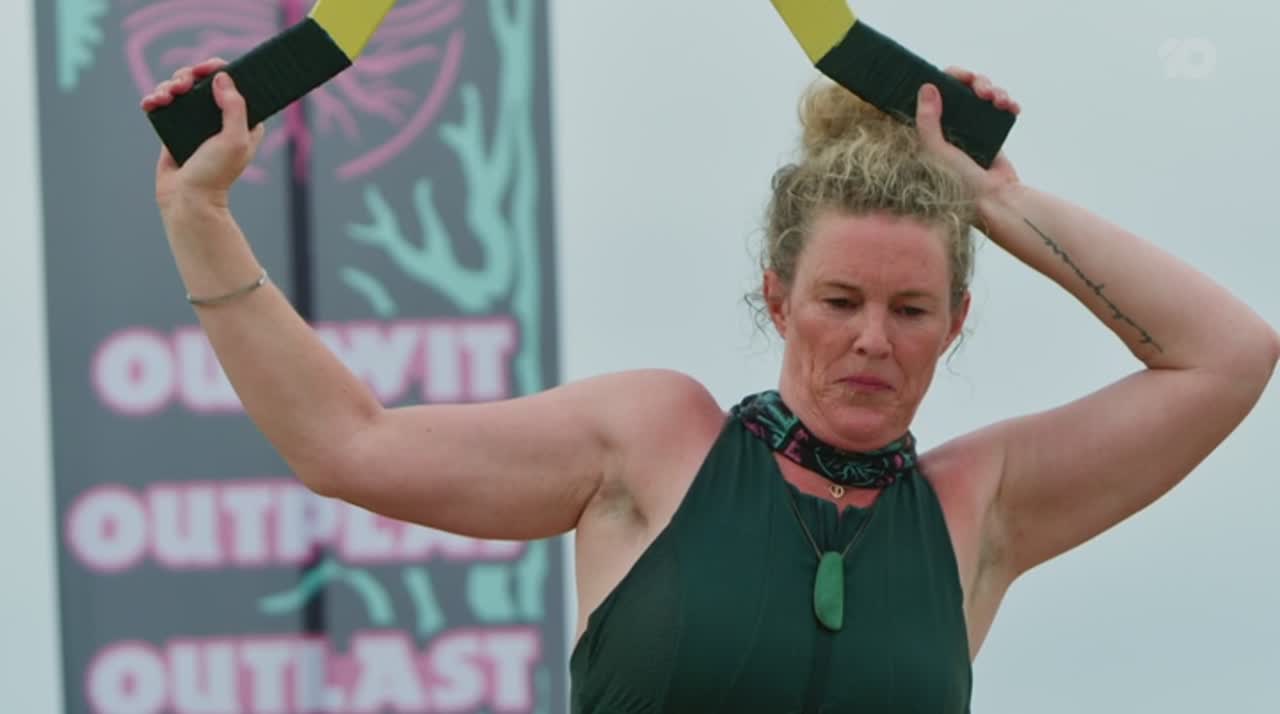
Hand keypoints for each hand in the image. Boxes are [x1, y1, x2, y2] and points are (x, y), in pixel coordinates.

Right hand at [142, 58, 265, 212]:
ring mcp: (195, 122)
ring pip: (179, 89)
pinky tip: (151, 103)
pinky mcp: (174, 128)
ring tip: (163, 98)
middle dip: (187, 76)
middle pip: (201, 80)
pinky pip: (163, 104)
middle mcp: (219, 117)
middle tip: (181, 86)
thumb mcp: (234, 140)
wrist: (187, 200)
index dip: (219, 69)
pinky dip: (155, 98)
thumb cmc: (216, 174)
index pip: (233, 83)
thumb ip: (234, 107)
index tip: (206, 67)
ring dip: (168, 85)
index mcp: (242, 119)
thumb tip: (222, 78)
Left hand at [914, 66, 1021, 201]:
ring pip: (982, 93)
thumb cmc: (959, 181)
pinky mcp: (991, 129)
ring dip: (995, 90)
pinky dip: (1008, 103)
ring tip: (1002, 102)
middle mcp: (949, 124)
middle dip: (976, 83)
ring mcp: (970, 125)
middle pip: (962, 87)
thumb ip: (928, 121)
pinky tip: (1013, 108)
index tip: (963, 76)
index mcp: (931, 127)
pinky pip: (999, 106)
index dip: (949, 78)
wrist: (995, 198)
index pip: (935, 91)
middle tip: (984, 91)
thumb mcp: (936, 151)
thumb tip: (927, 86)